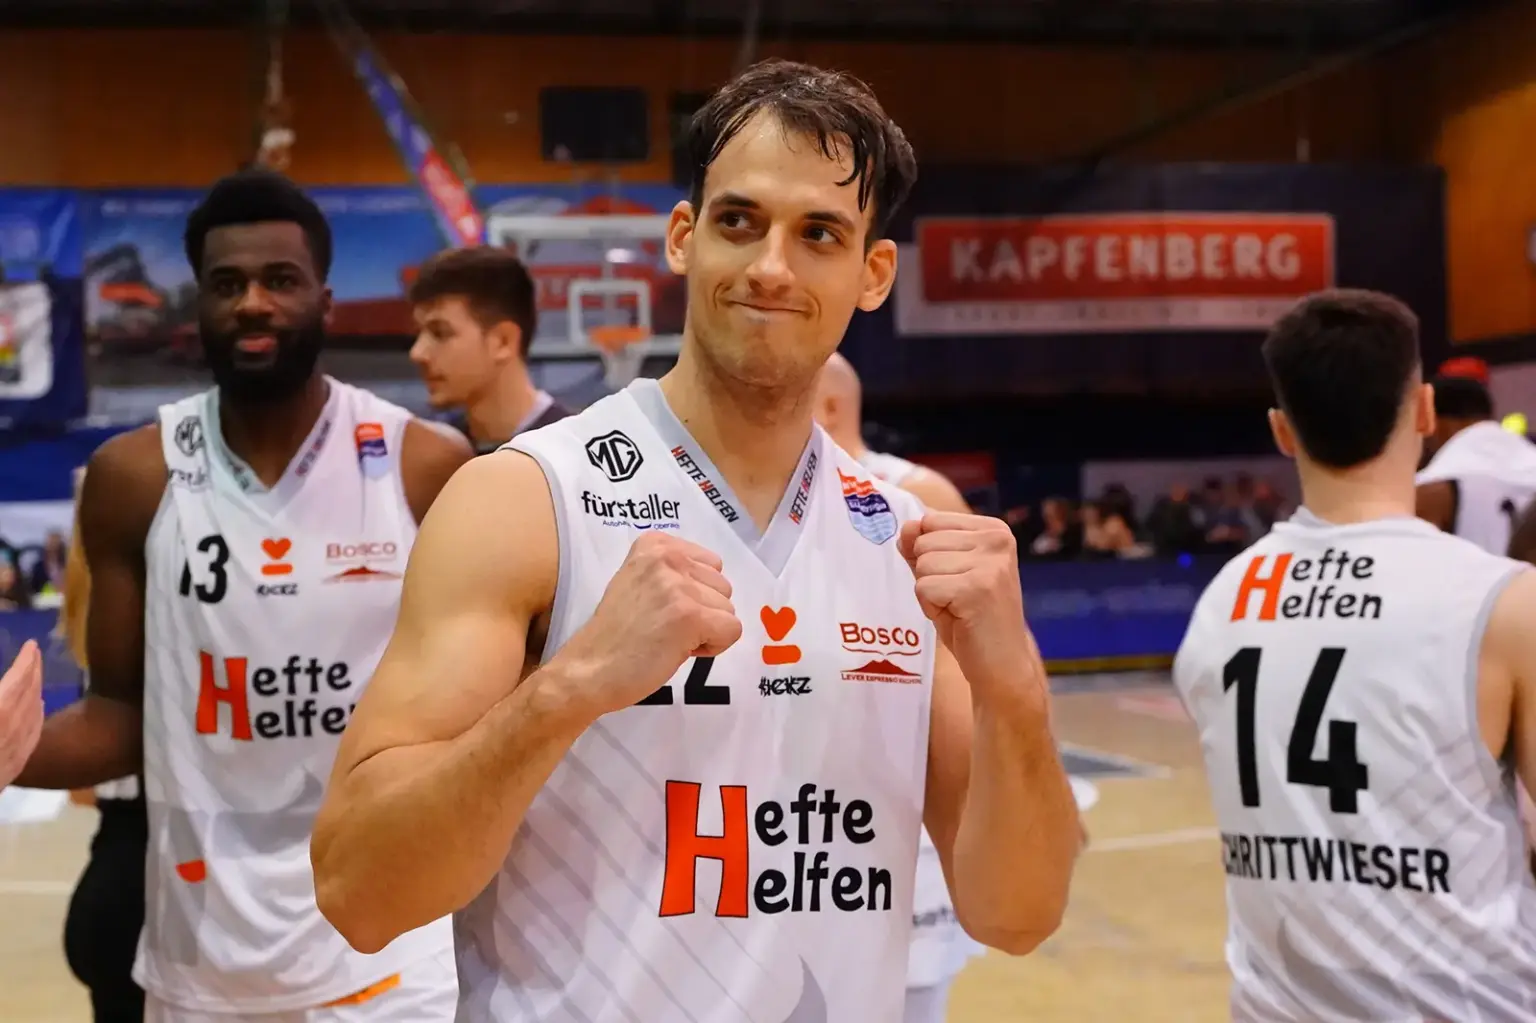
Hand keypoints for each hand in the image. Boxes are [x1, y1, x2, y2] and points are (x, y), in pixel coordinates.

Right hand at [0, 641, 43, 789]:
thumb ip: (0, 695)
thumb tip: (6, 688)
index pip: (17, 679)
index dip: (25, 661)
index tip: (31, 645)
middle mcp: (10, 729)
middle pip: (29, 695)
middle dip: (34, 672)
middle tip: (34, 656)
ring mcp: (13, 751)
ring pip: (34, 716)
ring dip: (36, 693)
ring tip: (35, 680)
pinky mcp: (12, 769)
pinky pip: (32, 737)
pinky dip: (37, 719)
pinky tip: (36, 713)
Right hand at [554, 532, 741, 718]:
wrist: (589, 669)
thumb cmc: (616, 634)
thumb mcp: (640, 583)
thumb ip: (672, 574)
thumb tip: (713, 588)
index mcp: (655, 544)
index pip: (712, 565)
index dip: (696, 594)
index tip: (664, 609)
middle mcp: (668, 556)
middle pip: (723, 586)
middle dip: (703, 611)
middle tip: (665, 628)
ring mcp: (679, 585)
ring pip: (728, 610)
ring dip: (706, 630)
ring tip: (669, 638)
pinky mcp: (690, 616)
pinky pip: (731, 630)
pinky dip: (712, 647)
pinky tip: (679, 650)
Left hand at [898, 513, 1040, 703]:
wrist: (1002, 665)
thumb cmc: (973, 619)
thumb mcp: (946, 573)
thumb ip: (924, 547)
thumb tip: (906, 526)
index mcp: (993, 529)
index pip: (930, 521)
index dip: (932, 556)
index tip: (958, 579)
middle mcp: (996, 539)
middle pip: (924, 542)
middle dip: (929, 575)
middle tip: (958, 598)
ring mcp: (989, 562)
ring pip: (922, 564)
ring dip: (930, 592)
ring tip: (959, 608)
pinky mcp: (976, 587)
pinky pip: (923, 587)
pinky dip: (931, 607)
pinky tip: (958, 617)